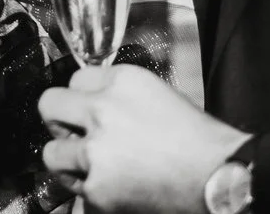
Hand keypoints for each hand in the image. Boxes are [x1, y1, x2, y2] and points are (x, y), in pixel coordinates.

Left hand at [38, 64, 247, 213]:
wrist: (219, 178)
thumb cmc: (201, 142)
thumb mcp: (160, 96)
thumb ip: (122, 95)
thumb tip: (96, 105)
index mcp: (123, 82)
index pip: (76, 77)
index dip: (83, 97)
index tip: (88, 110)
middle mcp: (103, 110)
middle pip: (50, 105)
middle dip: (61, 122)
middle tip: (74, 135)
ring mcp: (96, 152)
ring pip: (51, 153)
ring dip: (68, 161)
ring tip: (90, 168)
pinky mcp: (96, 189)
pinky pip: (74, 189)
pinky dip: (89, 192)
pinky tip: (111, 190)